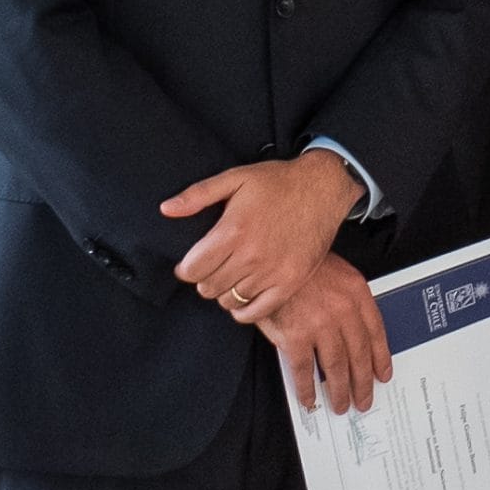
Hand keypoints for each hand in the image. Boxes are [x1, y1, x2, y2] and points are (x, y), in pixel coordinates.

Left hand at [164, 147, 359, 317]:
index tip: (192, 262)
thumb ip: (198, 194)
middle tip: (215, 266)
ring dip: (225, 291)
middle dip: (205, 278)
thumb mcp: (236, 178)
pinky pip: (256, 312)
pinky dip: (245, 308)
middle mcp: (251, 255)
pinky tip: (245, 293)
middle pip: (208, 288)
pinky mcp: (291, 282)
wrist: (324, 187)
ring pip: (229, 301)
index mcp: (233, 230)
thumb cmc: (278, 182)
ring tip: (233, 275)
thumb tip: (166, 209)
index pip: (192, 270)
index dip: (186, 268)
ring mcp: (273, 272)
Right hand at [257, 252, 393, 411]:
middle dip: (363, 382)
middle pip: (359, 355)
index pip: (376, 332)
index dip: (380, 358)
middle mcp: (343, 311)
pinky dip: (307, 388)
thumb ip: (350, 300)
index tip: (383, 374)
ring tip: (341, 404)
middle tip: (364, 399)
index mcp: (357, 294)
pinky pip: (305, 370)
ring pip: (336, 367)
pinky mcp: (295, 336)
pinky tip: (309, 398)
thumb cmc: (302, 264)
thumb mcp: (338, 273)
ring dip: (339, 390)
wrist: (272, 255)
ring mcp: (320, 325)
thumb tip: (357, 330)